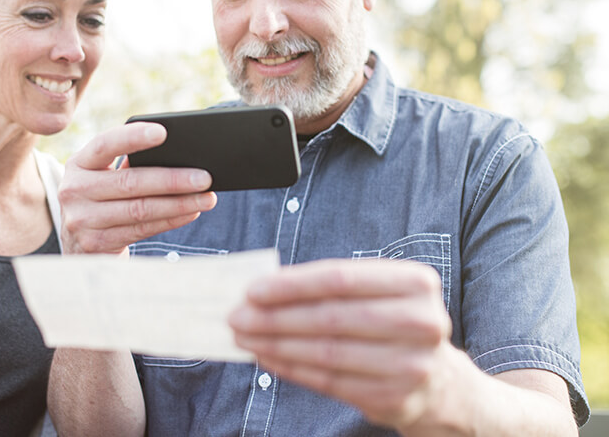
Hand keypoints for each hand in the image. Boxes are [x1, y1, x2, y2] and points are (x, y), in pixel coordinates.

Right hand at [58, 122, 216, 255]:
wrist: (79, 244)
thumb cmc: (102, 200)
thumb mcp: (103, 179)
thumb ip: (128, 166)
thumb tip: (178, 157)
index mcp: (79, 164)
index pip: (104, 144)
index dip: (132, 137)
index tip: (163, 132)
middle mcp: (74, 190)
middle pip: (129, 182)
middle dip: (172, 179)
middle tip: (204, 177)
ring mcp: (82, 220)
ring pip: (140, 209)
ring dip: (178, 203)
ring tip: (206, 198)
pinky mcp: (96, 244)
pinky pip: (141, 229)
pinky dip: (170, 220)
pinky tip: (190, 212)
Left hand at [229, 259, 454, 430]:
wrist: (439, 382)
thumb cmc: (391, 322)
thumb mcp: (375, 293)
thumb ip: (328, 287)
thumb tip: (262, 288)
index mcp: (416, 283)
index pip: (340, 278)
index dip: (292, 284)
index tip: (252, 289)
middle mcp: (421, 322)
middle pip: (331, 317)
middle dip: (276, 317)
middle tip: (237, 316)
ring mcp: (411, 365)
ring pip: (327, 352)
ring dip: (276, 344)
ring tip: (245, 337)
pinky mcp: (394, 398)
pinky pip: (329, 382)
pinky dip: (292, 368)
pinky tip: (267, 357)